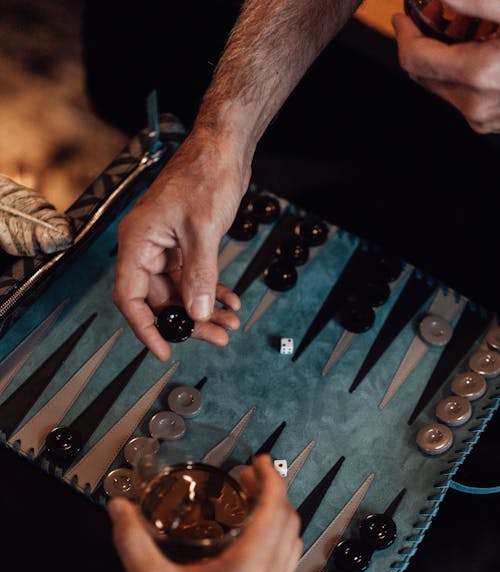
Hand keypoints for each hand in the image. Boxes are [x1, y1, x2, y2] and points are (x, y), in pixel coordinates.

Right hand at [113, 126, 249, 359]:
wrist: (224, 147)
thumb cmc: (205, 174)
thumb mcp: (203, 230)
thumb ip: (199, 275)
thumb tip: (197, 313)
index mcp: (138, 242)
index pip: (130, 297)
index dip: (146, 328)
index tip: (165, 349)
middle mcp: (147, 247)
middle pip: (160, 299)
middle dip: (189, 321)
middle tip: (216, 337)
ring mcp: (167, 247)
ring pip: (180, 292)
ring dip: (205, 309)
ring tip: (230, 325)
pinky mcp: (186, 244)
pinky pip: (194, 278)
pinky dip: (211, 291)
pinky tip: (230, 301)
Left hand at [393, 0, 499, 132]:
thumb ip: (475, 1)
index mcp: (478, 73)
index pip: (414, 59)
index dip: (405, 34)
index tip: (402, 18)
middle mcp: (476, 104)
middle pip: (425, 75)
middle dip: (425, 41)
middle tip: (437, 12)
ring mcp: (485, 117)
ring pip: (445, 85)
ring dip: (448, 54)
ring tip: (469, 25)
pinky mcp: (492, 121)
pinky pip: (465, 94)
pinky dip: (466, 69)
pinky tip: (484, 46)